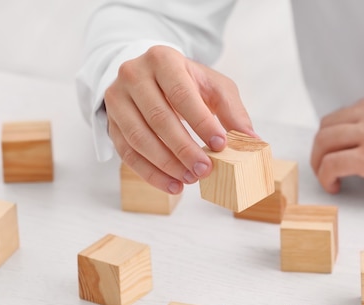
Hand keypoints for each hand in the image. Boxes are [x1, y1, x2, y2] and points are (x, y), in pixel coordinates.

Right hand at [105, 45, 254, 193]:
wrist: (149, 76)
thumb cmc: (186, 82)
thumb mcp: (213, 86)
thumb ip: (232, 110)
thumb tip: (252, 139)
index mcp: (162, 60)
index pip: (181, 94)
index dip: (201, 122)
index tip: (220, 145)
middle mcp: (133, 76)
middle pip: (158, 118)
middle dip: (184, 149)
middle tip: (205, 170)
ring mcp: (117, 100)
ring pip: (139, 138)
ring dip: (167, 165)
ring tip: (191, 179)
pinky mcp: (111, 124)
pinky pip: (128, 154)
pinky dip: (151, 174)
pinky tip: (173, 185)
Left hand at [310, 88, 363, 206]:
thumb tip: (358, 140)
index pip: (342, 115)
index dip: (333, 137)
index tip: (334, 152)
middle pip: (327, 127)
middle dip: (321, 150)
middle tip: (325, 167)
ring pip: (324, 143)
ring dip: (320, 163)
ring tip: (329, 178)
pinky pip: (332, 164)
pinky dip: (325, 177)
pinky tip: (335, 186)